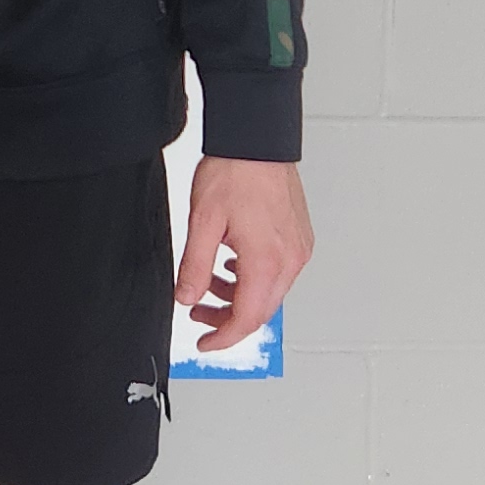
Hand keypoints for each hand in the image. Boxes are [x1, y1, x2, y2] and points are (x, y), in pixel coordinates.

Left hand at [175, 156, 312, 354]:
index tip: (205, 343)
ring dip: (238, 296)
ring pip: (269, 292)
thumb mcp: (202, 221)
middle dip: (228, 318)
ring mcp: (298, 248)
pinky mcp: (298, 237)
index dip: (224, 337)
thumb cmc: (235, 172)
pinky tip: (231, 265)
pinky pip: (278, 272)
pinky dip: (252, 278)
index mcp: (267, 260)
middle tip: (199, 313)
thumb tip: (186, 297)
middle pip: (261, 310)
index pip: (247, 318)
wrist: (257, 140)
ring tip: (208, 282)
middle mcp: (290, 259)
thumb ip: (194, 266)